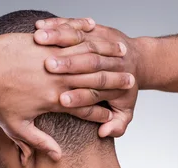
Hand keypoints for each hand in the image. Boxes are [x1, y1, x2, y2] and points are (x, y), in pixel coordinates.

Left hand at [0, 30, 132, 160]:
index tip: (116, 113)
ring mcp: (51, 59)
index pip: (87, 109)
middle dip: (115, 83)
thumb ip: (38, 142)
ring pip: (85, 57)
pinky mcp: (42, 42)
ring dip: (107, 55)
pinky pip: (68, 37)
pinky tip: (98, 31)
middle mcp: (57, 81)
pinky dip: (84, 34)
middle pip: (93, 82)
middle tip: (131, 82)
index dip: (103, 112)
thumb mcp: (16, 128)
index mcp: (54, 101)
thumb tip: (56, 157)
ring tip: (123, 54)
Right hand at [34, 17, 138, 137]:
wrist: (137, 60)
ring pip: (79, 39)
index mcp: (107, 86)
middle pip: (84, 64)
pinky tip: (40, 26)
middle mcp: (101, 63)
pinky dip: (57, 24)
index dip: (78, 97)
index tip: (62, 100)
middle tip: (48, 66)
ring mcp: (97, 43)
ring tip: (40, 38)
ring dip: (59, 37)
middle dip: (66, 65)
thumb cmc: (125, 88)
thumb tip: (104, 133)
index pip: (91, 94)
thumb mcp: (125, 111)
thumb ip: (118, 126)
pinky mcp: (93, 30)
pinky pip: (74, 25)